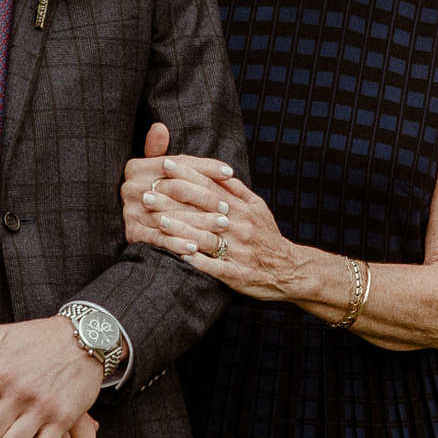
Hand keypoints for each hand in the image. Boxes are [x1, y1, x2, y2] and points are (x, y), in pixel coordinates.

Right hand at [122, 118, 235, 247]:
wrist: (134, 219)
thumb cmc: (155, 189)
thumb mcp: (158, 167)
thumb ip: (165, 151)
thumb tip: (159, 126)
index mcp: (136, 167)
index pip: (177, 164)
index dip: (205, 167)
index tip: (229, 172)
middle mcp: (130, 187)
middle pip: (176, 190)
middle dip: (205, 199)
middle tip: (228, 208)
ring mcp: (129, 211)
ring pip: (171, 216)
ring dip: (197, 223)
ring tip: (219, 227)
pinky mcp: (132, 233)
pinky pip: (158, 238)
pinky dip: (177, 243)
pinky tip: (195, 248)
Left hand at [137, 155, 290, 300]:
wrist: (290, 270)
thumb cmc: (266, 236)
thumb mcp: (258, 207)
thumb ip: (236, 190)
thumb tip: (217, 171)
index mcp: (242, 208)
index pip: (211, 186)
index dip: (188, 174)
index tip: (166, 164)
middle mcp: (239, 226)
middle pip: (203, 208)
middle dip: (173, 200)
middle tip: (147, 193)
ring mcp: (238, 250)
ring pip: (206, 236)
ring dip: (180, 228)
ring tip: (157, 221)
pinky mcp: (237, 273)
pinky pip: (214, 267)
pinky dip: (196, 261)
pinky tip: (177, 255)